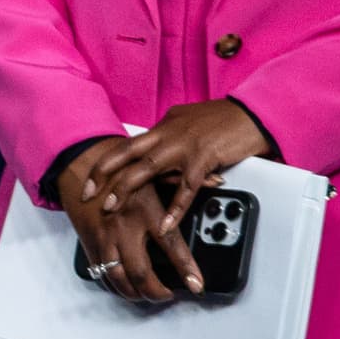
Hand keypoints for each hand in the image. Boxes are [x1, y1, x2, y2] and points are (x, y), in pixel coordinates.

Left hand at [63, 101, 271, 301]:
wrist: (250, 114)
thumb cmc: (221, 119)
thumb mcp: (186, 121)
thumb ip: (167, 133)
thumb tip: (154, 142)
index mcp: (163, 127)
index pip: (127, 144)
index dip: (106, 161)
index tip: (90, 178)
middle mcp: (168, 134)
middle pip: (127, 154)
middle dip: (103, 174)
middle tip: (88, 193)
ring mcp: (184, 147)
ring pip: (147, 168)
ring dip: (127, 189)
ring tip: (112, 208)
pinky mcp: (203, 159)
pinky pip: (185, 188)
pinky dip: (174, 208)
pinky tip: (165, 224)